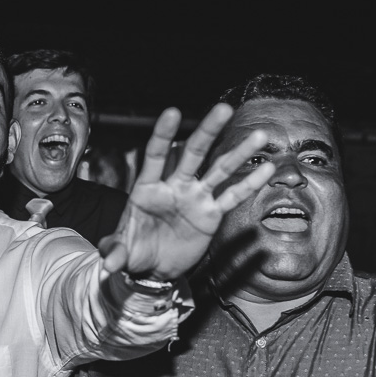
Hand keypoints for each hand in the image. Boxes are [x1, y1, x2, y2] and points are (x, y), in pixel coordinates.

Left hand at [98, 103, 274, 279]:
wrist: (153, 268)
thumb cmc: (133, 251)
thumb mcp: (121, 252)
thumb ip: (115, 252)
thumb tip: (109, 263)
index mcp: (147, 189)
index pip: (156, 156)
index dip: (164, 135)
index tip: (173, 112)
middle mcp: (174, 187)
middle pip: (192, 154)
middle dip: (207, 132)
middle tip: (223, 109)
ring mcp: (194, 198)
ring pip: (218, 171)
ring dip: (238, 154)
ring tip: (259, 135)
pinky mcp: (210, 215)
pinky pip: (231, 197)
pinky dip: (248, 185)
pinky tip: (266, 169)